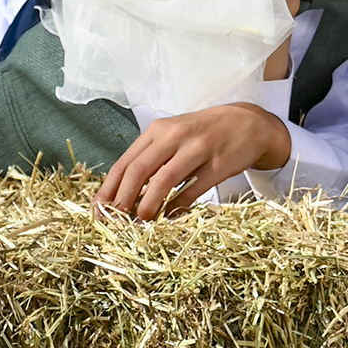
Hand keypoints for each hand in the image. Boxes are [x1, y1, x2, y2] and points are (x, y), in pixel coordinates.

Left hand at [96, 100, 293, 220]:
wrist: (249, 123)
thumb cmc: (203, 133)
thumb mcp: (173, 137)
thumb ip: (149, 159)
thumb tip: (120, 195)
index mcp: (159, 130)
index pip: (124, 162)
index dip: (108, 190)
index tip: (98, 213)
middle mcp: (176, 135)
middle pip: (139, 171)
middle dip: (123, 202)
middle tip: (116, 225)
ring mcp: (198, 148)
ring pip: (164, 181)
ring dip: (148, 207)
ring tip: (141, 223)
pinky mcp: (218, 163)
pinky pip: (192, 190)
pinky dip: (177, 207)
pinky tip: (170, 217)